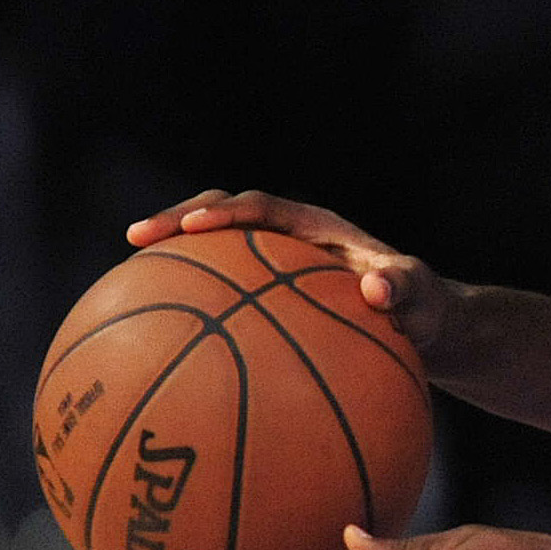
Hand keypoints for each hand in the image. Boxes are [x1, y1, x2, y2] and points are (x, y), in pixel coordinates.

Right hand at [126, 187, 456, 364]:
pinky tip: (159, 341)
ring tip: (125, 278)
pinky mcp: (269, 296)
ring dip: (175, 260)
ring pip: (216, 253)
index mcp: (317, 228)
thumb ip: (404, 291)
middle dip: (178, 222)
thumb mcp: (423, 301)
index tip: (194, 226)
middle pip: (222, 215)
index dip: (226, 213)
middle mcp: (289, 239)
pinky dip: (194, 305)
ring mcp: (274, 266)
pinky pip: (225, 294)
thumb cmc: (425, 310)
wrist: (426, 325)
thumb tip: (377, 289)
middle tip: (136, 237)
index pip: (262, 208)